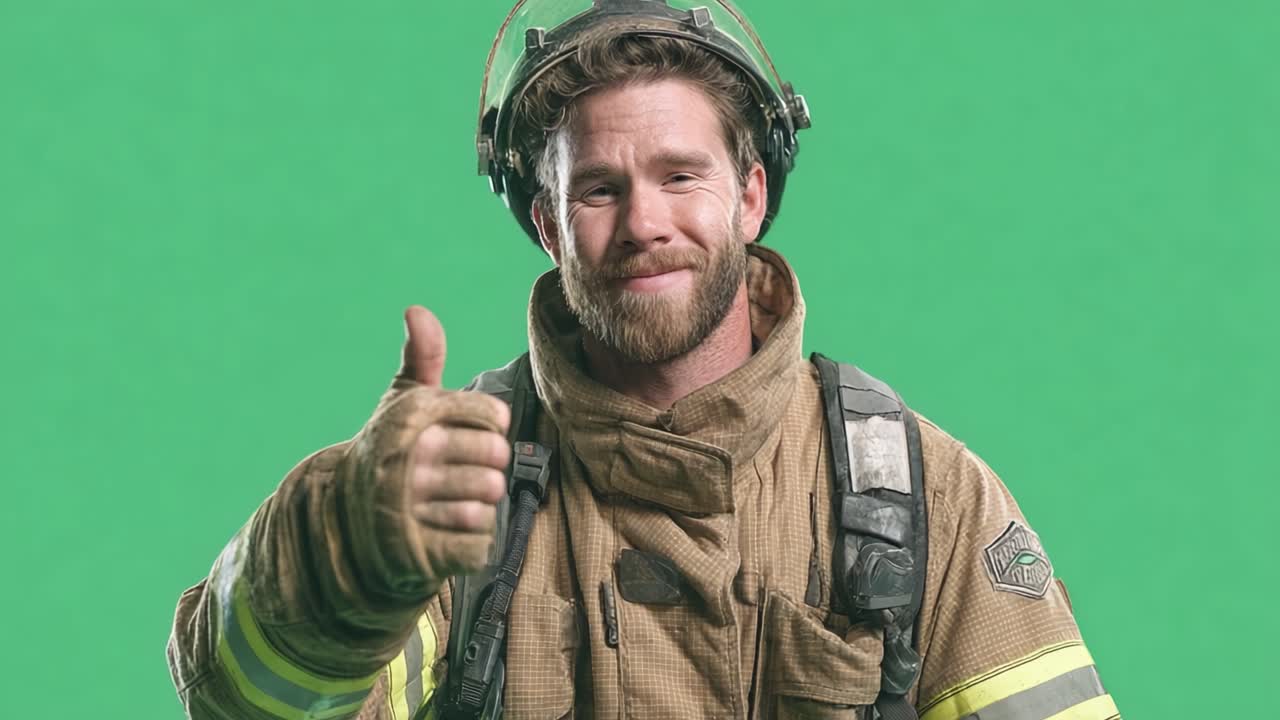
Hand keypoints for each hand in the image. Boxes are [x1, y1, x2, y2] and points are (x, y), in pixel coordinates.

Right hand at [338, 306, 512, 595]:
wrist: (344, 516)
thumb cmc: (392, 450)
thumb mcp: (403, 401)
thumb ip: (422, 356)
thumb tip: (416, 309)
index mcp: (414, 416)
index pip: (494, 416)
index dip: (493, 427)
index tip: (472, 432)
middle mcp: (411, 455)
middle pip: (495, 458)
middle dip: (488, 468)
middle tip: (461, 472)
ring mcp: (412, 503)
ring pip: (488, 501)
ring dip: (479, 505)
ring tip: (452, 502)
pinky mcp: (417, 548)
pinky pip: (478, 543)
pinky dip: (473, 543)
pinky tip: (449, 532)